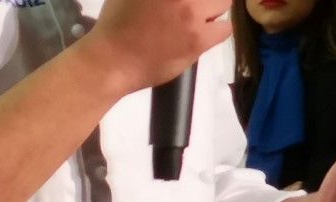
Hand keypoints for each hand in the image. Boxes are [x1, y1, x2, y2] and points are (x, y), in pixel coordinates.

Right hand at [85, 0, 232, 96]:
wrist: (111, 61)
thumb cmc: (114, 25)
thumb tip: (165, 0)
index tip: (186, 4)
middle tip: (195, 6)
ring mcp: (192, 14)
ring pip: (224, 3)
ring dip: (214, 9)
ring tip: (200, 19)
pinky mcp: (198, 39)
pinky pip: (225, 29)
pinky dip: (217, 29)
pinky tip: (203, 33)